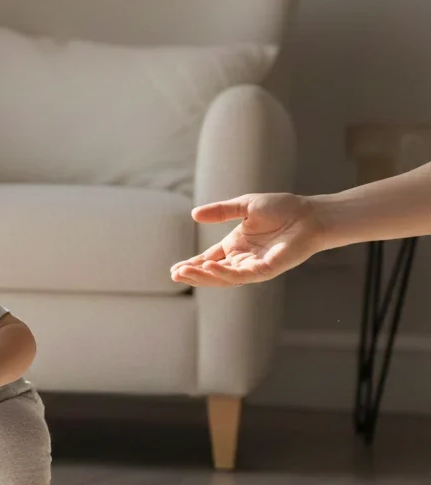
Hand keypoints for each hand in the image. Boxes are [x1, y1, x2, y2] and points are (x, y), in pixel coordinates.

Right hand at [170, 192, 323, 287]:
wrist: (309, 214)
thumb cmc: (283, 209)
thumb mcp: (244, 206)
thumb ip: (221, 211)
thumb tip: (194, 214)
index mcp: (236, 245)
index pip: (209, 259)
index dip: (192, 265)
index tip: (174, 269)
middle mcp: (242, 258)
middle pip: (212, 272)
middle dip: (193, 274)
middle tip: (175, 275)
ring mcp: (253, 266)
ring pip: (223, 277)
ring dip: (203, 276)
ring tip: (184, 272)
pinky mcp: (265, 270)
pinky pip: (241, 275)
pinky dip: (223, 272)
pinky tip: (209, 266)